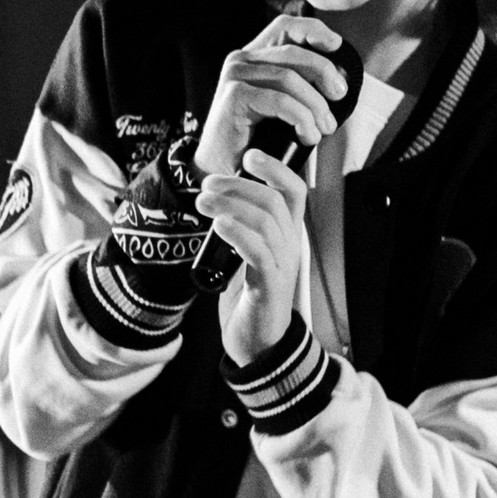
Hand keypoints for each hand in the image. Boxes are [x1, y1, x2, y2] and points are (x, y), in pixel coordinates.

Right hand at [192, 14, 349, 178]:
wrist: (222, 170)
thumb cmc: (254, 141)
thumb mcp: (281, 107)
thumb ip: (299, 86)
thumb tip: (337, 83)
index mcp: (253, 57)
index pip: (285, 27)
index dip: (313, 30)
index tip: (336, 45)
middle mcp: (241, 60)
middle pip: (293, 52)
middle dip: (324, 71)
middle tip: (340, 95)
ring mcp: (236, 76)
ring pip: (290, 79)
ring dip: (315, 105)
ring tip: (324, 128)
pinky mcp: (234, 96)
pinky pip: (280, 101)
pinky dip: (301, 119)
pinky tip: (308, 136)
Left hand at [203, 146, 309, 363]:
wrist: (257, 343)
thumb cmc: (249, 298)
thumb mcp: (247, 255)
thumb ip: (242, 228)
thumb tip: (219, 199)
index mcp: (286, 236)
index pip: (294, 190)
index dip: (276, 167)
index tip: (249, 154)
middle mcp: (289, 246)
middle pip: (273, 200)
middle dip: (239, 184)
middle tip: (207, 184)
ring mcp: (282, 265)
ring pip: (264, 221)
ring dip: (230, 205)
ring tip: (203, 202)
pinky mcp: (269, 286)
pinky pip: (258, 252)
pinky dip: (238, 234)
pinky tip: (219, 225)